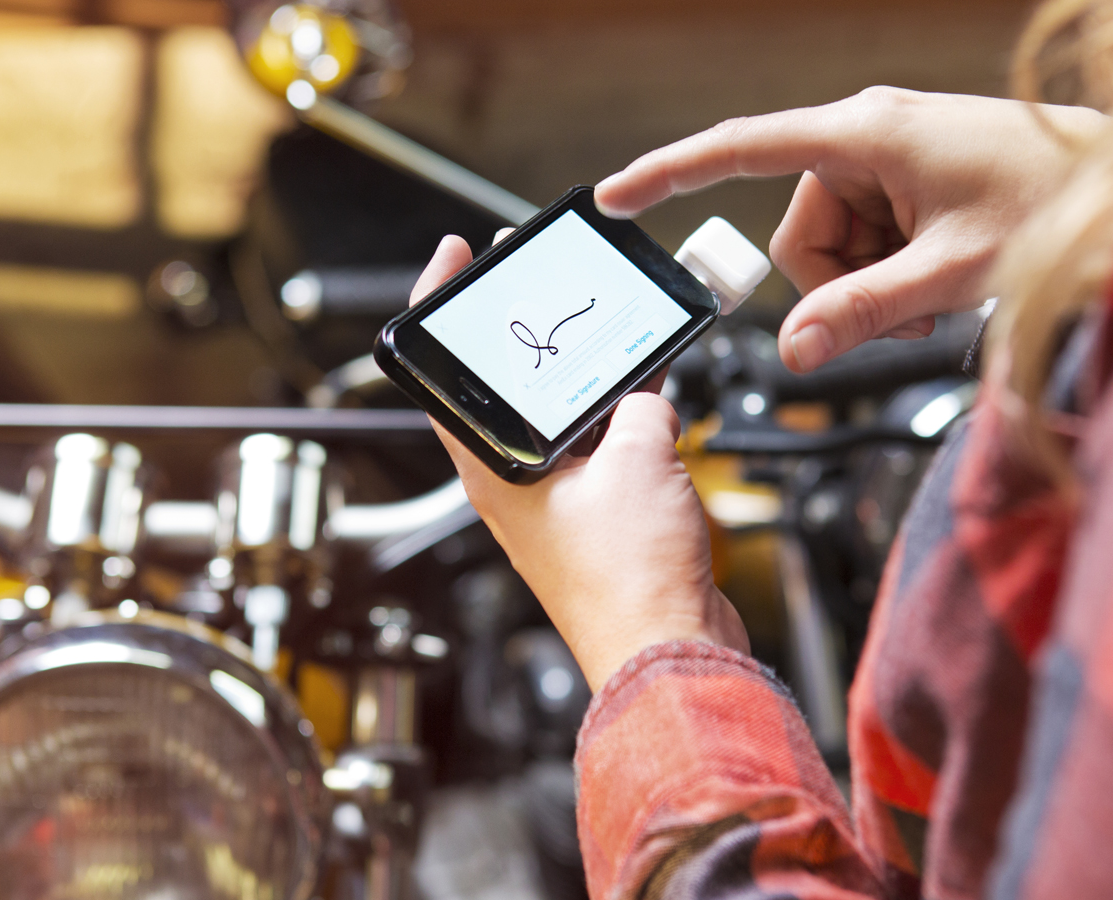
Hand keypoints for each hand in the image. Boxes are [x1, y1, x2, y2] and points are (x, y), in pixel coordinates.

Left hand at [412, 236, 747, 690]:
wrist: (671, 654)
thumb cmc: (629, 582)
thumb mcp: (638, 459)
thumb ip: (639, 406)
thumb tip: (646, 395)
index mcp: (494, 470)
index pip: (445, 376)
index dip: (441, 306)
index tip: (454, 259)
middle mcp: (516, 484)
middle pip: (508, 387)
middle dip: (526, 327)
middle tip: (536, 273)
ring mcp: (558, 502)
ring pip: (566, 416)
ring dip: (589, 373)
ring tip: (610, 324)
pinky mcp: (601, 518)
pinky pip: (608, 448)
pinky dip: (627, 416)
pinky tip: (657, 387)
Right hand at [595, 87, 1104, 371]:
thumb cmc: (1060, 205)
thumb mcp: (952, 273)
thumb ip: (863, 313)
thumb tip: (793, 351)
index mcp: (868, 133)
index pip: (742, 149)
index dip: (671, 173)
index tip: (615, 196)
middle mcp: (870, 134)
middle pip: (798, 230)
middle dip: (837, 283)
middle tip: (907, 306)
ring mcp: (891, 156)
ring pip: (831, 245)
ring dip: (870, 282)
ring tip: (939, 288)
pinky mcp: (910, 179)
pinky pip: (865, 240)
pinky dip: (891, 271)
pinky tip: (942, 274)